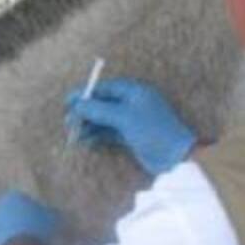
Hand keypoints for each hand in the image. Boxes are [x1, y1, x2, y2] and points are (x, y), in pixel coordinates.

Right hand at [64, 77, 195, 175]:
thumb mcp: (124, 117)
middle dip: (85, 112)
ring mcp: (132, 120)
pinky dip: (97, 136)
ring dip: (89, 126)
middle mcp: (132, 103)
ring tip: (74, 136)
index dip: (85, 93)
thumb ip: (99, 110)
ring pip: (104, 120)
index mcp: (134, 91)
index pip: (104, 88)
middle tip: (68, 122)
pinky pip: (109, 133)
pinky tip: (86, 142)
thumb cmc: (153, 130)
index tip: (68, 101)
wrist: (176, 156)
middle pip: (102, 104)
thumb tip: (77, 105)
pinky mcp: (131, 136)